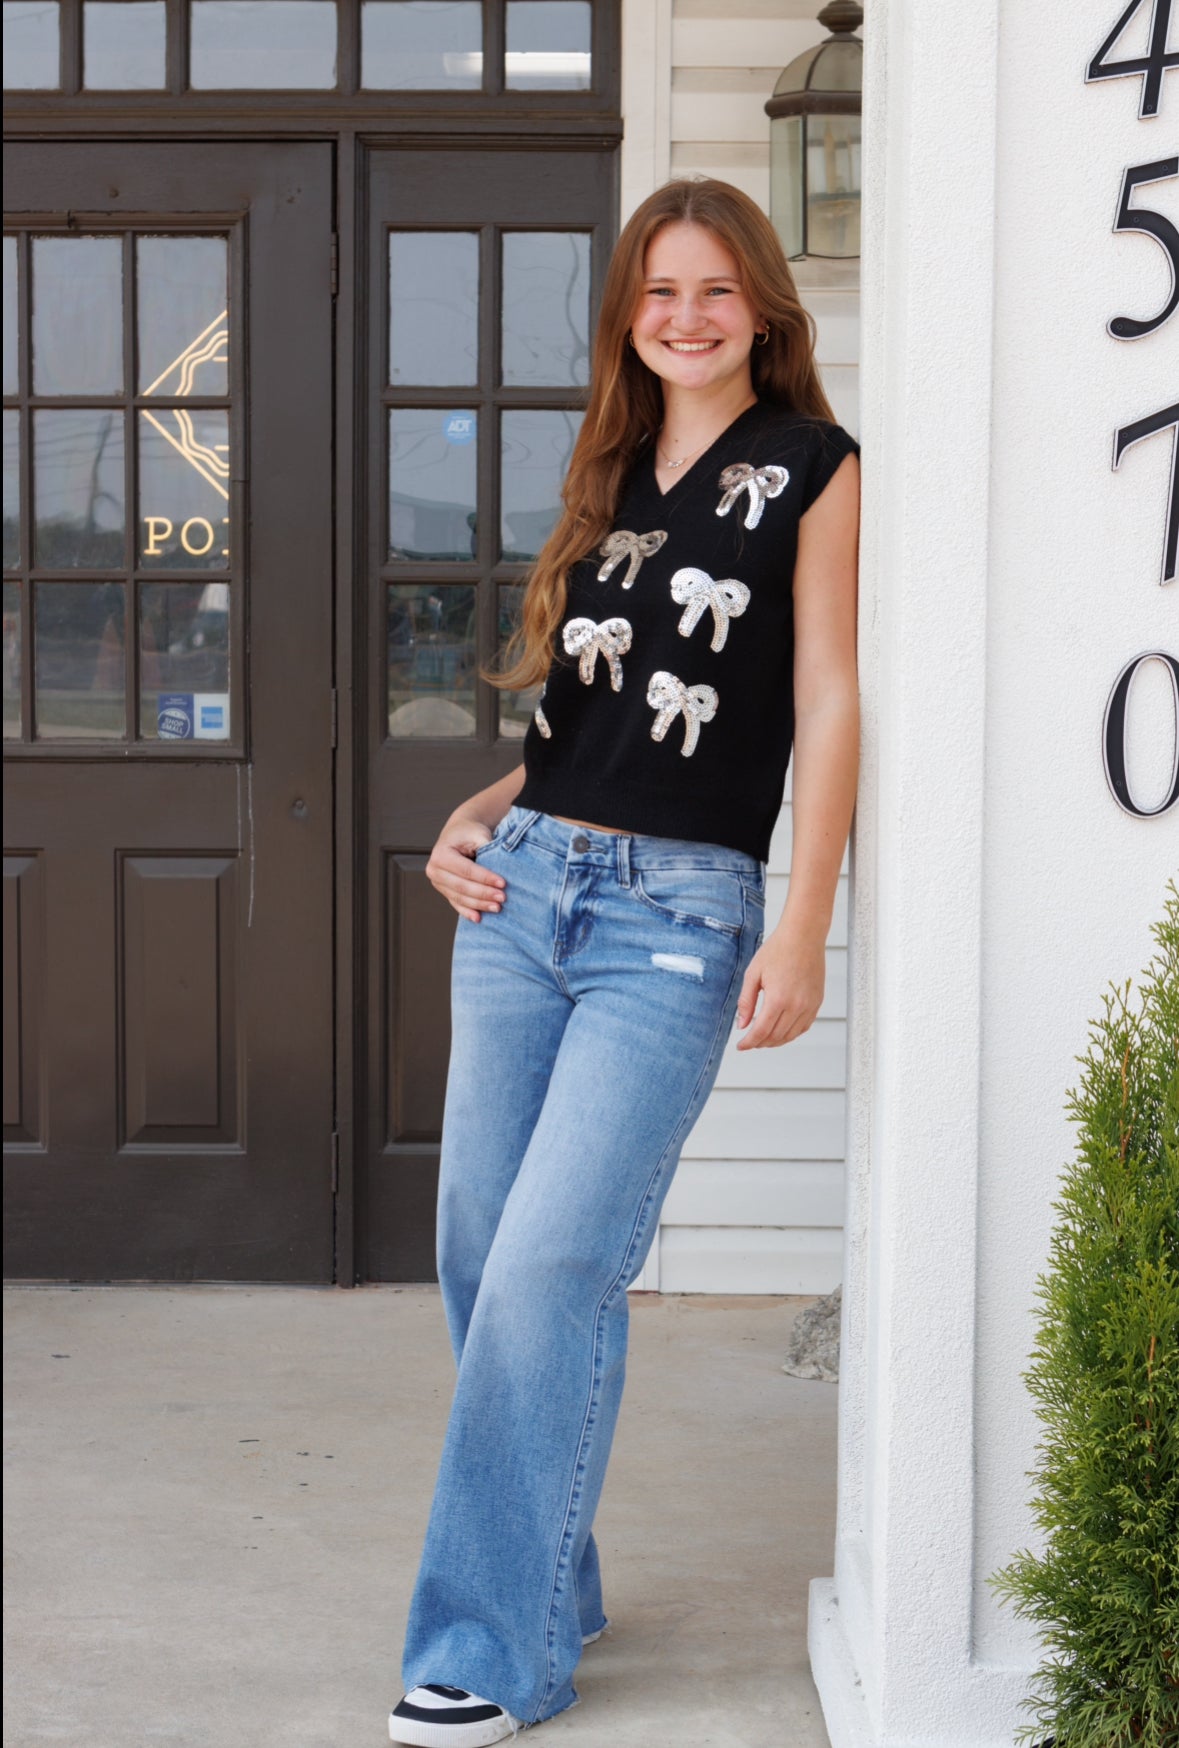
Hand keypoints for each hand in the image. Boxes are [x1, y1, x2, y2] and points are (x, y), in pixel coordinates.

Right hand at [426, 816, 506, 923]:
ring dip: (479, 905)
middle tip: (502, 898)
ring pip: (459, 897)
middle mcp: (434, 870)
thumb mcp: (478, 834)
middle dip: (483, 894)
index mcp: (441, 854)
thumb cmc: (469, 832)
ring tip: (497, 907)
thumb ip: (488, 849)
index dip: (484, 878)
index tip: (503, 883)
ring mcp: (438, 882)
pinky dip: (468, 912)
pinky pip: (456, 903)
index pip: (466, 870)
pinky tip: (479, 918)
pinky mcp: (444, 890)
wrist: (459, 833)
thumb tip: (504, 866)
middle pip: (461, 886)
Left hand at [735, 922, 825, 1049]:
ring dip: (775, 1041)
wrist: (803, 936)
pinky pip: (804, 1026)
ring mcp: (810, 1005)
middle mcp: (796, 1006)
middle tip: (749, 1042)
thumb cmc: (778, 950)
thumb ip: (746, 1002)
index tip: (740, 1046)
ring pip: (791, 1035)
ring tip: (763, 1039)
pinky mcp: (817, 1002)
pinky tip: (781, 1031)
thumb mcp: (753, 974)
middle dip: (760, 1043)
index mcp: (778, 999)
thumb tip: (742, 1025)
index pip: (761, 1031)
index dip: (749, 1042)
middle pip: (776, 1037)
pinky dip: (791, 1033)